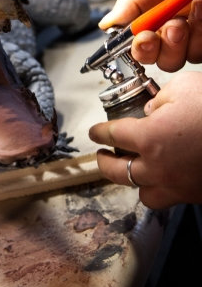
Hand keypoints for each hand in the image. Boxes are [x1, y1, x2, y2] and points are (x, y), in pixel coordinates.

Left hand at [89, 72, 201, 208]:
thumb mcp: (183, 87)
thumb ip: (161, 99)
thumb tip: (153, 110)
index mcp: (149, 138)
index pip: (112, 134)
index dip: (99, 131)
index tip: (95, 131)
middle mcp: (158, 167)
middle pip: (117, 172)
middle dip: (104, 162)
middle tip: (102, 155)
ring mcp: (178, 185)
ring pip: (143, 193)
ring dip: (134, 181)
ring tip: (133, 170)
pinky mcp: (196, 195)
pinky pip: (170, 198)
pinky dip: (161, 189)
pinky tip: (166, 176)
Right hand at [99, 0, 201, 70]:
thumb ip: (131, 3)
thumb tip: (107, 23)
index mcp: (153, 17)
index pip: (135, 44)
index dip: (137, 47)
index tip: (144, 37)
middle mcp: (169, 31)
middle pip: (153, 59)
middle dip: (160, 46)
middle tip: (170, 27)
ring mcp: (190, 40)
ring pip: (174, 60)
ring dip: (181, 38)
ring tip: (192, 12)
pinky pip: (196, 55)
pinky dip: (199, 34)